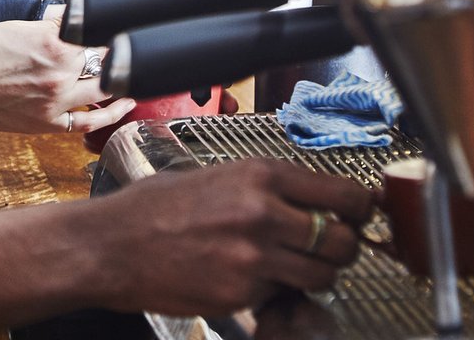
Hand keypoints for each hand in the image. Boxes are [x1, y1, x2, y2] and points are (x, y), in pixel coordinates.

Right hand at [0, 19, 135, 135]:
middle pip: (106, 61)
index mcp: (55, 42)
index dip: (111, 28)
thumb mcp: (19, 25)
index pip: (98, 32)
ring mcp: (56, 100)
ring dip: (121, 81)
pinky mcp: (48, 123)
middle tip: (127, 48)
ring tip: (133, 74)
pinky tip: (123, 106)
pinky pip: (87, 123)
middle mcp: (61, 72)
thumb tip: (76, 16)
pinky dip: (109, 116)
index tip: (122, 24)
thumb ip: (54, 23)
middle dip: (117, 53)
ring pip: (104, 91)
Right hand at [91, 160, 375, 316]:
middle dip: (344, 249)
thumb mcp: (217, 175)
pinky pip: (282, 298)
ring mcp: (253, 258)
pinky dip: (276, 294)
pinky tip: (249, 280)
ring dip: (317, 276)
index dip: (362, 210)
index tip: (362, 215)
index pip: (343, 194)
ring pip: (322, 276)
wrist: (111, 245)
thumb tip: (312, 199)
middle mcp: (263, 213)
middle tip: (331, 249)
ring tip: (292, 267)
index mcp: (259, 175)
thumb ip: (266, 186)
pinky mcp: (241, 294)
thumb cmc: (156, 207)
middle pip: (342, 241)